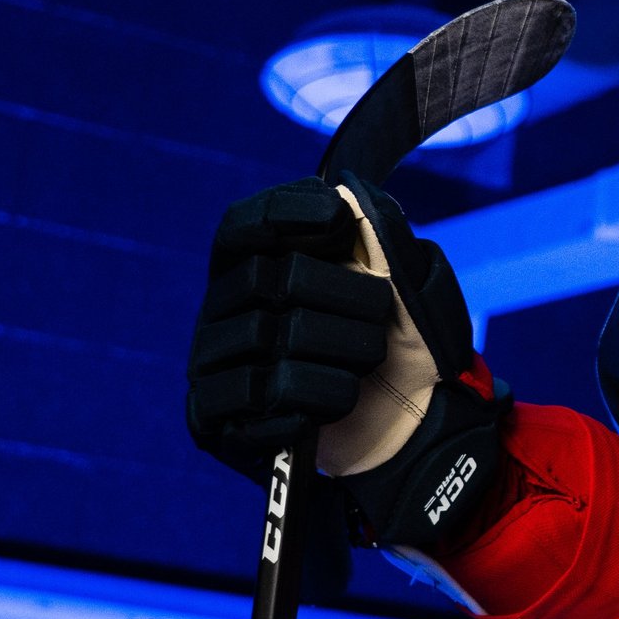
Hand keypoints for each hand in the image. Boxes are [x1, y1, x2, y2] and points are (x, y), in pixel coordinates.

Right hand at [186, 178, 395, 476]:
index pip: (242, 224)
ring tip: (365, 365)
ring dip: (345, 351)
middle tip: (379, 317)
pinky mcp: (215, 418)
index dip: (283, 212)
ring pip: (273, 335)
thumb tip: (345, 192)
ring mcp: (211, 363)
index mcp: (255, 268)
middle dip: (348, 296)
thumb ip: (380, 235)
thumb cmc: (400, 344)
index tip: (338, 215)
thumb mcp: (405, 283)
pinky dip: (323, 394)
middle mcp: (223, 310)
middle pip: (272, 277)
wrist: (407, 426)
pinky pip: (268, 393)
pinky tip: (339, 397)